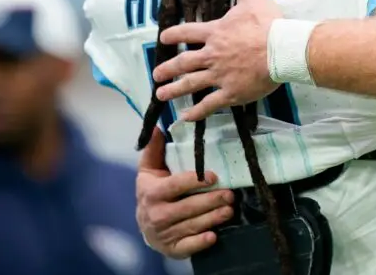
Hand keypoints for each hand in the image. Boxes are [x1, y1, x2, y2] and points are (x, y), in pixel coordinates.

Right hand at [136, 128, 234, 258]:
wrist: (145, 225)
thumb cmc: (152, 191)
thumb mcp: (149, 170)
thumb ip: (154, 150)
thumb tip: (157, 127)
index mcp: (152, 193)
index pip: (175, 185)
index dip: (194, 181)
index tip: (213, 176)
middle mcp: (156, 214)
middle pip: (187, 208)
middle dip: (210, 201)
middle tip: (230, 194)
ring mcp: (163, 233)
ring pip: (191, 226)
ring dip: (212, 218)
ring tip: (230, 210)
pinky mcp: (171, 248)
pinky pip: (187, 247)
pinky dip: (200, 242)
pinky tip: (214, 236)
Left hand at [154, 0, 282, 120]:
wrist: (284, 49)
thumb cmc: (269, 23)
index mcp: (216, 33)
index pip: (188, 33)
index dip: (174, 35)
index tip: (163, 38)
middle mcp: (212, 55)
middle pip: (184, 63)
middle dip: (167, 69)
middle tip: (156, 75)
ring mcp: (220, 76)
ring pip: (190, 85)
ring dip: (174, 91)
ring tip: (161, 96)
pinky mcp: (231, 93)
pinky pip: (209, 104)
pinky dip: (196, 112)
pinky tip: (185, 118)